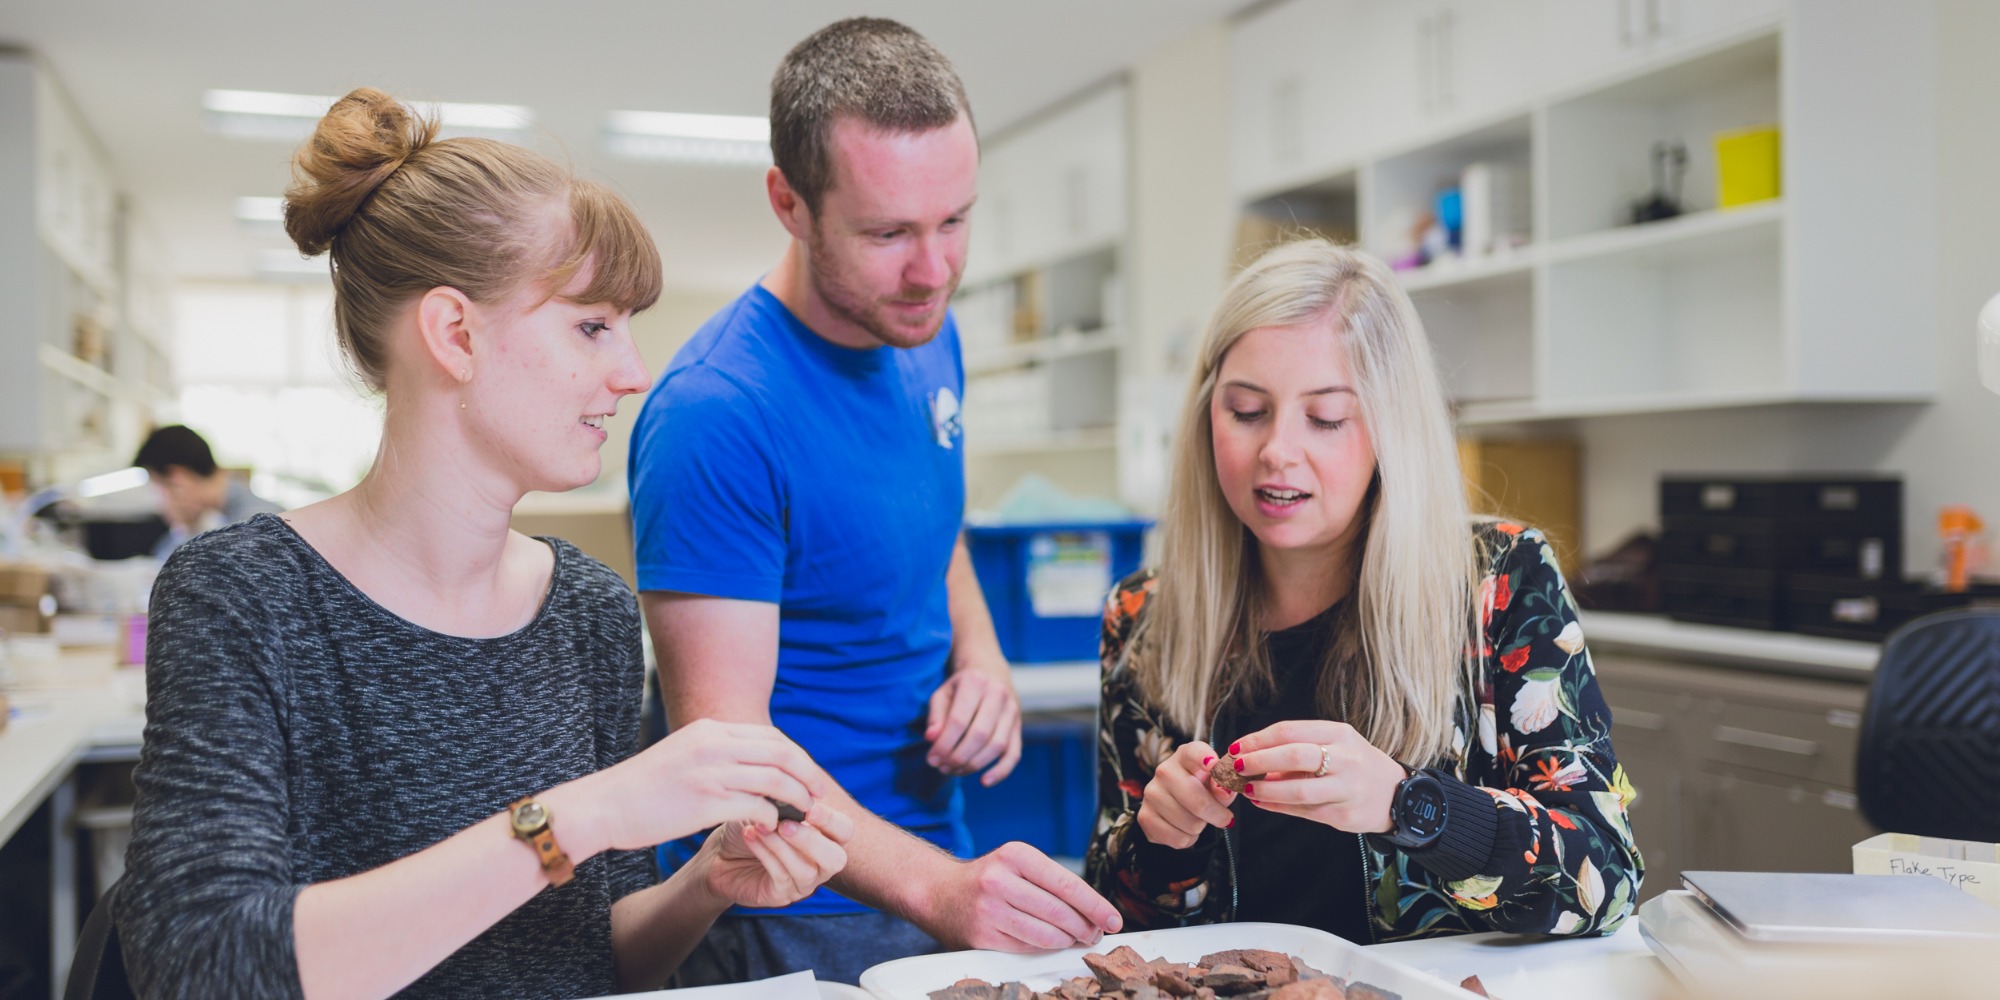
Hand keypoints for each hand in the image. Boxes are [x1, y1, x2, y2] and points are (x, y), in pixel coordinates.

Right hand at [565, 717, 827, 854]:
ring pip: (775, 779)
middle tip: (818, 795)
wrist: (603, 806)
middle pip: (781, 752)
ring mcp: (710, 773)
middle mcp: (713, 745)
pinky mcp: (705, 803)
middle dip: (807, 774)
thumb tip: (749, 760)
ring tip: (803, 814)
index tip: (806, 775)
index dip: (796, 756)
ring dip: (796, 798)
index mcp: (709, 730)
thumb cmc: (642, 786)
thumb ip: (714, 751)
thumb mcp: (682, 753)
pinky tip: (773, 828)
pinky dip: (773, 818)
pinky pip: (757, 807)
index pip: (770, 736)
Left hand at [693, 800, 854, 909]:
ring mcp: (803, 882)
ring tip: (760, 827)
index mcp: (825, 836)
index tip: (809, 808)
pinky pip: (781, 876)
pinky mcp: (782, 895)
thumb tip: (789, 786)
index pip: (844, 830)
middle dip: (811, 840)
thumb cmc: (751, 823)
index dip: (830, 820)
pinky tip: (750, 836)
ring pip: (805, 870)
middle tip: (785, 825)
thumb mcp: (766, 804)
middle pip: (836, 858)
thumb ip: (783, 797)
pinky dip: (765, 854)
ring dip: (781, 846)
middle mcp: (821, 862)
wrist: (720, 852)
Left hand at [924, 668, 1022, 785]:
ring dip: (974, 764)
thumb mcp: (942, 693)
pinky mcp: (1019, 726)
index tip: (931, 759)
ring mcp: (1012, 711)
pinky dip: (1001, 771)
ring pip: (997, 745)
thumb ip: (935, 715)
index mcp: (975, 682)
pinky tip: (985, 781)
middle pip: (979, 735)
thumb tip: (931, 738)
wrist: (989, 671)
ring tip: (955, 771)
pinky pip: (1014, 753)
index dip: (944, 743)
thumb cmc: (961, 686)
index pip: (959, 720)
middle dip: (958, 757)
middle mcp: (998, 694)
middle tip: (942, 767)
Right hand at [924, 842, 1122, 951]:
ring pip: (1046, 934)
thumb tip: (1095, 912)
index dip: (1096, 905)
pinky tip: (1049, 942)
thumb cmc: (989, 879)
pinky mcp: (982, 936)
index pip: (1067, 884)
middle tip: (1095, 933)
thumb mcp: (1017, 865)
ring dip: (1068, 941)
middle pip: (1059, 912)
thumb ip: (1052, 883)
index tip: (1114, 920)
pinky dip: (1045, 948)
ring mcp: (989, 910)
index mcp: (1015, 855)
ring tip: (1075, 938)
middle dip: (1086, 927)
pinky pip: (1028, 948)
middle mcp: (1000, 880)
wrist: (939, 893)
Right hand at [1135, 740, 1235, 847]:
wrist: (1174, 802)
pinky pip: (1178, 839)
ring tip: (1197, 819)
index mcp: (1185, 756)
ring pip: (1190, 824)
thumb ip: (1223, 785)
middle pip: (1197, 801)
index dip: (1203, 758)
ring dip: (1200, 827)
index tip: (1212, 764)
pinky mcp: (1144, 817)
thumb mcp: (1217, 784)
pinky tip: (1184, 828)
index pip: (1193, 753)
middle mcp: (1164, 771)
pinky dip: (1188, 839)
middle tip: (1224, 818)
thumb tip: (1224, 790)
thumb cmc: (1202, 788)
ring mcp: (1151, 794)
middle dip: (1217, 815)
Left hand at [1230, 720, 1405, 833]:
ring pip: (1299, 790)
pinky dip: (1278, 807)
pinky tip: (1262, 803)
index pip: (1290, 731)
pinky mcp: (1345, 815)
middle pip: (1295, 755)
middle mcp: (1346, 759)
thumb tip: (1253, 755)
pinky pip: (1304, 811)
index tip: (1237, 746)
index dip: (1259, 739)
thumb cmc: (1355, 764)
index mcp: (1339, 734)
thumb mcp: (1336, 745)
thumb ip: (1299, 748)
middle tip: (1238, 766)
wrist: (1397, 795)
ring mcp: (1347, 788)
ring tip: (1247, 790)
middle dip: (1260, 761)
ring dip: (1267, 791)